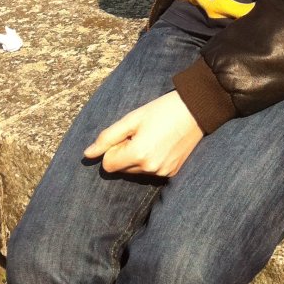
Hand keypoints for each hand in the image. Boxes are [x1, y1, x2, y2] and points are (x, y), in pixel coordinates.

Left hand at [83, 90, 203, 176]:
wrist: (196, 110)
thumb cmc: (161, 110)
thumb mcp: (132, 118)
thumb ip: (107, 137)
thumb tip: (87, 154)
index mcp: (138, 154)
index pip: (108, 164)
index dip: (113, 148)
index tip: (127, 134)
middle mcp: (150, 169)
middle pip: (122, 169)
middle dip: (125, 153)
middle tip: (142, 134)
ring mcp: (162, 173)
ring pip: (135, 172)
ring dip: (137, 158)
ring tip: (153, 138)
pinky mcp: (172, 173)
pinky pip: (151, 172)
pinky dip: (151, 161)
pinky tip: (163, 145)